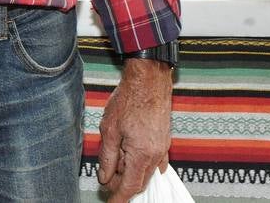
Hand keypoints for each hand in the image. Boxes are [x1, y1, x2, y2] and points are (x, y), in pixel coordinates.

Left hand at [97, 58, 173, 201]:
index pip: (130, 186)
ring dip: (132, 173)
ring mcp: (163, 147)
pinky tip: (135, 161)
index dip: (119, 197)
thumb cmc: (129, 99)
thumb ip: (107, 157)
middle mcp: (156, 154)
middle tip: (107, 182)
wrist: (149, 80)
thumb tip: (105, 176)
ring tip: (115, 165)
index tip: (111, 202)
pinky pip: (156, 161)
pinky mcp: (164, 139)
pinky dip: (144, 165)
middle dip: (123, 185)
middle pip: (140, 181)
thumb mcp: (110, 129)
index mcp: (142, 154)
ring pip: (148, 171)